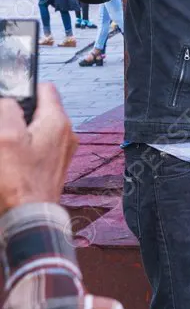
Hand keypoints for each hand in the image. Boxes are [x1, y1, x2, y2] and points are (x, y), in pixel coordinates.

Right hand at [0, 84, 78, 218]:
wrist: (27, 220)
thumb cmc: (18, 183)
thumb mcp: (5, 136)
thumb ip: (7, 109)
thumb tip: (8, 102)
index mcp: (57, 122)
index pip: (45, 88)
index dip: (24, 89)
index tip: (10, 96)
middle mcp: (65, 135)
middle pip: (39, 111)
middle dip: (18, 115)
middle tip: (3, 128)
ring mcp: (61, 153)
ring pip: (37, 131)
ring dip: (19, 135)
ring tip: (5, 146)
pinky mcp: (53, 168)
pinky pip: (38, 149)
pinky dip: (24, 150)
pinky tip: (10, 161)